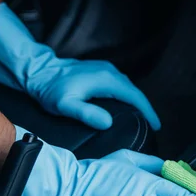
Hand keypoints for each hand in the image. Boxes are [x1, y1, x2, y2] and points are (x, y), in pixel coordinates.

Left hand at [0, 3, 159, 129]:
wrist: (39, 71)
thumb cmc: (50, 89)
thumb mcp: (65, 105)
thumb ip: (86, 113)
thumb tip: (108, 122)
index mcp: (107, 79)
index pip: (135, 96)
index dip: (148, 112)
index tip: (156, 126)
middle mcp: (110, 71)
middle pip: (135, 91)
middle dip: (146, 108)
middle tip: (152, 126)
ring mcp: (105, 69)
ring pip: (128, 87)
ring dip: (137, 101)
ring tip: (143, 118)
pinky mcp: (100, 70)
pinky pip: (120, 84)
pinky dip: (127, 95)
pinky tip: (126, 105)